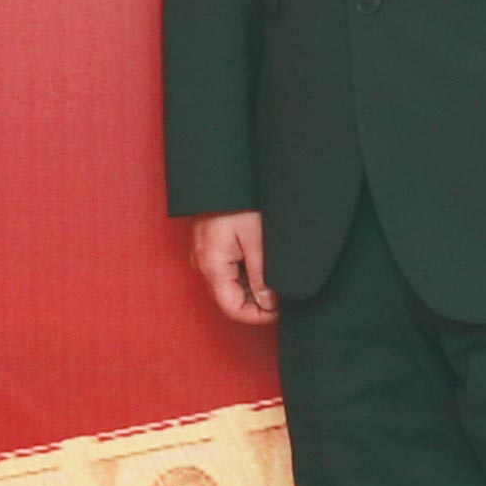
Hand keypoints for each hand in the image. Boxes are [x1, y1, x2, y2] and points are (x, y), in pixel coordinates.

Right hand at [190, 211, 275, 325]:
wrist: (220, 170)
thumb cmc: (238, 200)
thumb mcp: (256, 238)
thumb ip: (261, 275)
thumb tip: (268, 304)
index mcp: (212, 265)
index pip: (232, 309)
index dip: (258, 316)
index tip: (281, 308)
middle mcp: (202, 264)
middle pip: (229, 299)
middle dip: (257, 302)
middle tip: (282, 292)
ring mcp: (203, 255)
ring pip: (228, 286)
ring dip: (252, 287)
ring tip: (275, 275)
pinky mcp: (208, 246)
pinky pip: (225, 270)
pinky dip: (244, 273)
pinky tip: (261, 262)